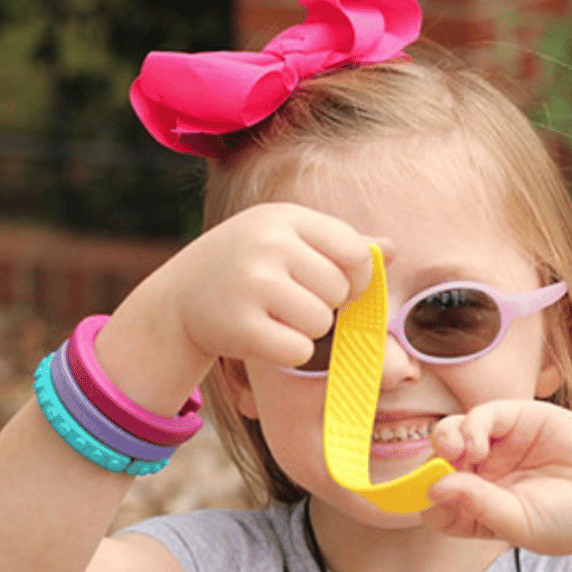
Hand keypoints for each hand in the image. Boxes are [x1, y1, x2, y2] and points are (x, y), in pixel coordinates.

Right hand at [172, 202, 378, 368]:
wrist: (180, 297)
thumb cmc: (247, 266)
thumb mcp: (286, 239)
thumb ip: (338, 244)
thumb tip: (391, 250)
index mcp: (286, 217)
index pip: (355, 252)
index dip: (358, 279)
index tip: (340, 287)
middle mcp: (268, 244)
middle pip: (339, 290)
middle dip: (326, 304)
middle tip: (292, 301)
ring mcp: (252, 284)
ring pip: (321, 323)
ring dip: (307, 330)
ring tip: (276, 316)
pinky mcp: (241, 326)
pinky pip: (298, 352)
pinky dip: (290, 353)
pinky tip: (265, 337)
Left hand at [423, 400, 571, 555]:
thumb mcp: (516, 523)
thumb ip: (474, 505)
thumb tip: (432, 488)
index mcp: (482, 509)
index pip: (439, 505)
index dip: (429, 502)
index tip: (431, 501)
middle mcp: (486, 476)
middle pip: (439, 466)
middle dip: (432, 466)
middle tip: (444, 470)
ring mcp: (500, 446)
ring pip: (452, 435)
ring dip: (446, 442)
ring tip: (462, 453)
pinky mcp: (518, 418)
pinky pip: (480, 415)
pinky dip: (470, 426)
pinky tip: (478, 444)